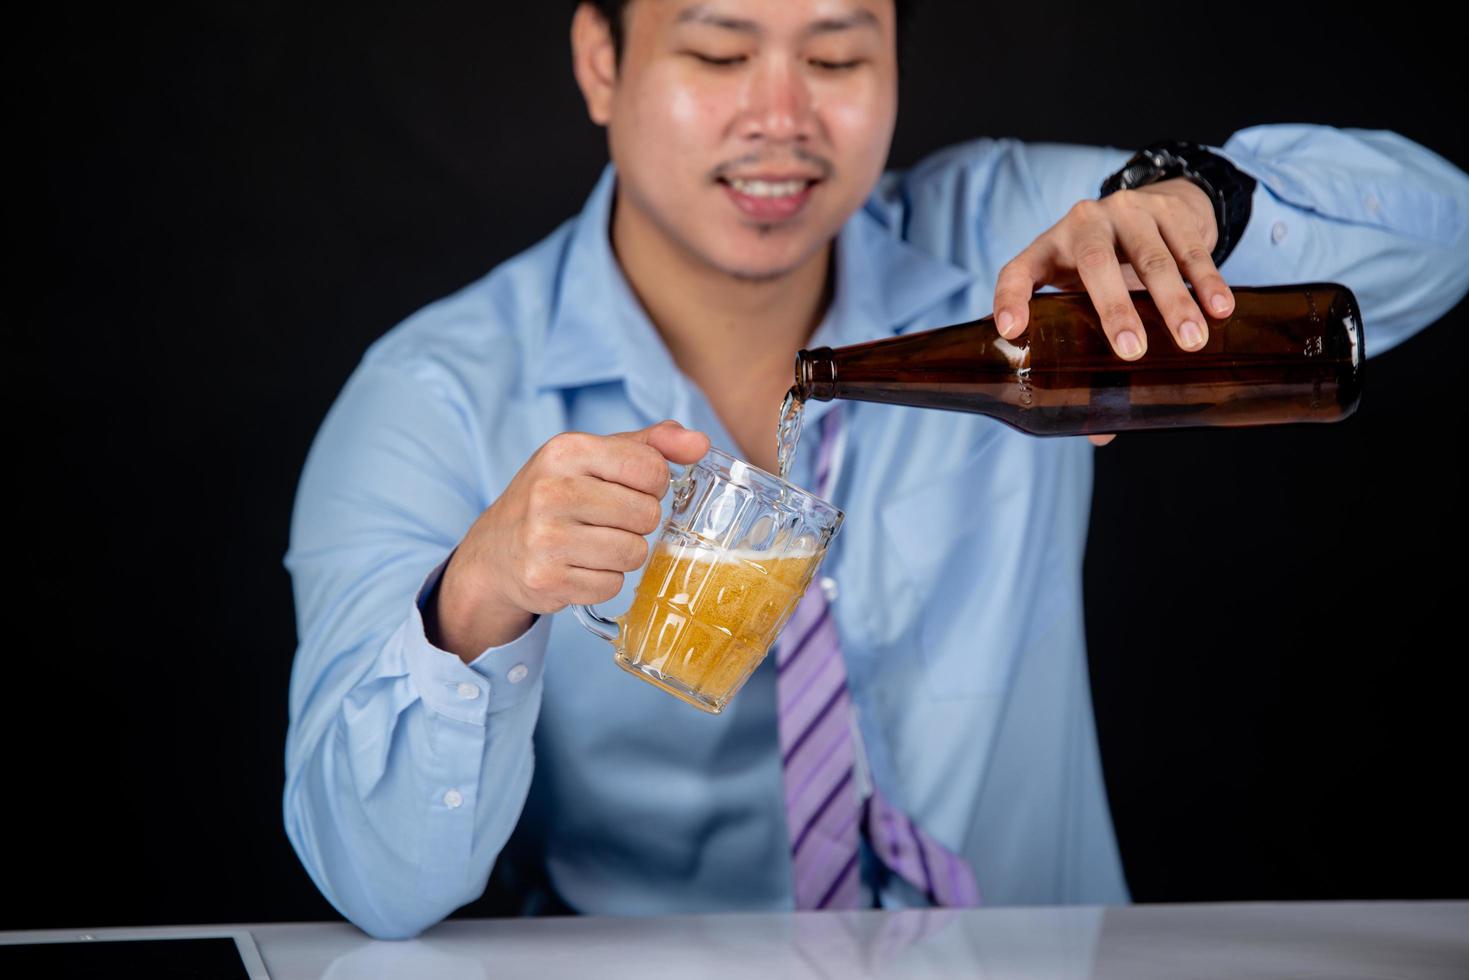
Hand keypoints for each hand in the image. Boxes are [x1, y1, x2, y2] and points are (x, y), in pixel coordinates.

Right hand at [430, 419, 710, 660]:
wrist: (495, 551)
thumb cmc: (555, 496)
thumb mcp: (593, 457)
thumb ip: (650, 444)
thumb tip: (700, 444)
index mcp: (566, 450)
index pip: (651, 468)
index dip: (654, 484)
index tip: (633, 489)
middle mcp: (551, 491)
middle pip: (646, 514)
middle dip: (638, 522)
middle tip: (609, 521)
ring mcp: (544, 537)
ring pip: (633, 554)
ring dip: (624, 554)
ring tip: (595, 544)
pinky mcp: (545, 579)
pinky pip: (611, 586)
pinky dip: (603, 581)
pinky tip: (579, 567)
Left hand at [991, 177, 1235, 447]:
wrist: (1151, 204)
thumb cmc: (1103, 267)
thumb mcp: (1083, 298)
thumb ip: (1085, 354)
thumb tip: (1100, 433)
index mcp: (1047, 251)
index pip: (1016, 273)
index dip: (1009, 299)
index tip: (1011, 329)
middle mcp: (1083, 224)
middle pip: (1095, 263)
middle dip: (1114, 309)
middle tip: (1131, 352)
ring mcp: (1128, 212)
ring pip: (1151, 257)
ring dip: (1173, 301)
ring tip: (1191, 341)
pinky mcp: (1170, 210)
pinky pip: (1191, 247)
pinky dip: (1207, 280)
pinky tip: (1220, 309)